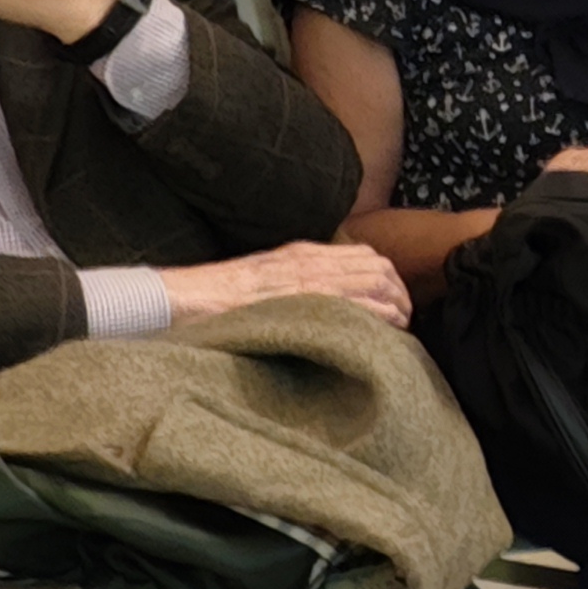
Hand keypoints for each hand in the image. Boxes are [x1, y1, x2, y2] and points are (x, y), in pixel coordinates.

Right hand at [160, 242, 410, 329]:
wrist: (183, 298)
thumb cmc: (215, 299)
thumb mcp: (262, 280)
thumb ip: (293, 284)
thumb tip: (323, 304)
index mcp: (302, 253)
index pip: (365, 256)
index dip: (388, 279)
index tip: (394, 303)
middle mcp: (311, 260)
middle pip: (379, 265)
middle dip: (400, 292)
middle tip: (404, 320)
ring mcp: (309, 279)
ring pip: (376, 281)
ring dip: (396, 305)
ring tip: (400, 330)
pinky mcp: (304, 300)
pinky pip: (357, 303)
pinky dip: (379, 317)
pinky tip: (385, 335)